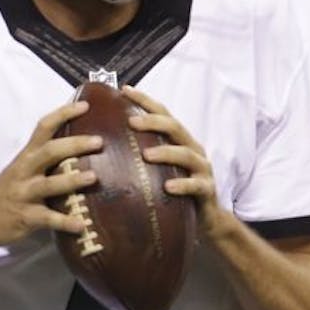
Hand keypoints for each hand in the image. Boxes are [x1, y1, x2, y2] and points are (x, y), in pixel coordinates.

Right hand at [0, 99, 101, 249]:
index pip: (43, 127)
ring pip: (49, 184)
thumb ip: (45, 159)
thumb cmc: (7, 192)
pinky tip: (82, 225)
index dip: (63, 114)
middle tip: (99, 141)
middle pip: (49, 151)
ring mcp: (24, 194)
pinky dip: (65, 222)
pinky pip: (47, 219)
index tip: (85, 105)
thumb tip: (80, 146)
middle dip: (74, 145)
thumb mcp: (22, 169)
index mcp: (26, 156)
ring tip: (94, 177)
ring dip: (72, 180)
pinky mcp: (25, 217)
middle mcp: (25, 171)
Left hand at [122, 85, 225, 238]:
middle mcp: (192, 149)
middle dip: (153, 122)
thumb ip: (141, 153)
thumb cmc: (175, 190)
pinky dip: (182, 184)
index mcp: (179, 140)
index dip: (145, 100)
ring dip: (166, 152)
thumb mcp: (159, 169)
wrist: (206, 219)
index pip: (163, 114)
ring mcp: (202, 169)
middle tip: (131, 121)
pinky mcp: (207, 190)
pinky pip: (196, 185)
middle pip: (174, 128)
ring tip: (146, 155)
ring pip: (186, 154)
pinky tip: (168, 187)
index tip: (124, 90)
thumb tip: (103, 143)